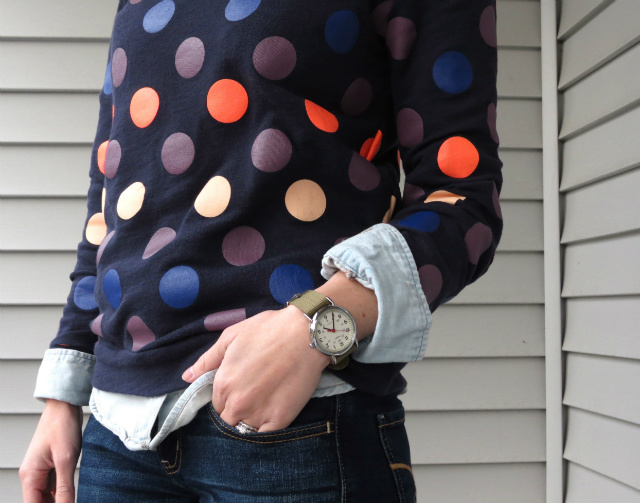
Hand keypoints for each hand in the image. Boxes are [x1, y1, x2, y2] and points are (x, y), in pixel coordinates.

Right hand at [20, 399, 82, 502]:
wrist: (64, 406)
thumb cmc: (62, 427)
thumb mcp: (66, 460)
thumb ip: (65, 488)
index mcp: (30, 476)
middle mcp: (32, 475)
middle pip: (39, 502)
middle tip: (73, 502)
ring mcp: (41, 470)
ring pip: (47, 496)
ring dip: (59, 500)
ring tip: (75, 499)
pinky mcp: (51, 465)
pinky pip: (54, 485)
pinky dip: (62, 491)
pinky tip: (73, 494)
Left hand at [182, 307, 330, 431]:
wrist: (306, 334)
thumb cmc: (269, 330)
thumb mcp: (231, 336)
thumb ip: (207, 360)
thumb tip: (187, 377)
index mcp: (223, 383)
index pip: (215, 405)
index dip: (225, 399)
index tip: (238, 390)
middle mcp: (237, 403)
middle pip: (227, 421)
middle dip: (235, 412)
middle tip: (252, 398)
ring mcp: (258, 413)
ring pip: (244, 431)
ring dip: (249, 423)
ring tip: (263, 407)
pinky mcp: (280, 420)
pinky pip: (264, 437)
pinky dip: (264, 432)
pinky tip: (270, 418)